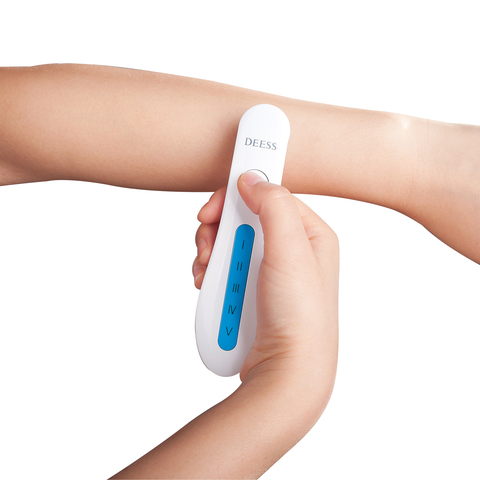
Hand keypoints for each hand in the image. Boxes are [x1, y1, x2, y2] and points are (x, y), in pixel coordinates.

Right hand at [193, 170, 338, 387]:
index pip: (266, 197)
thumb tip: (252, 179)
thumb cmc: (299, 317)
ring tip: (208, 276)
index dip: (233, 198)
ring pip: (228, 246)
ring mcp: (269, 273)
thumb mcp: (291, 251)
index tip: (209, 209)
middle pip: (241, 221)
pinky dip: (212, 276)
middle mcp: (290, 250)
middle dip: (217, 233)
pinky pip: (224, 271)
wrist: (286, 371)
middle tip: (208, 250)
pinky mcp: (252, 292)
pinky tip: (210, 288)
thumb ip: (273, 205)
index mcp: (308, 234)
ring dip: (211, 257)